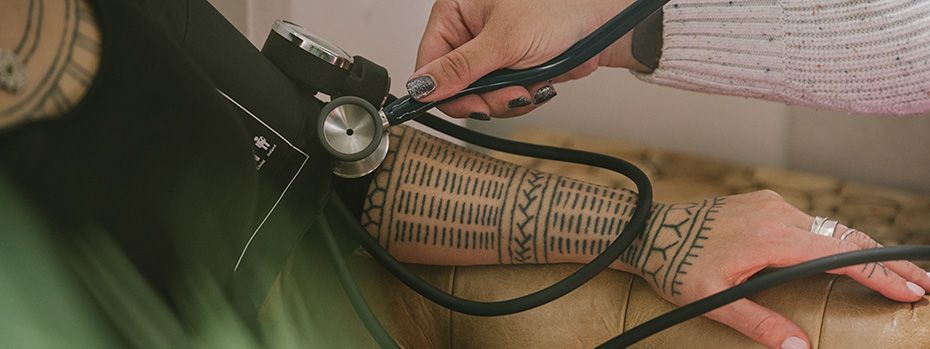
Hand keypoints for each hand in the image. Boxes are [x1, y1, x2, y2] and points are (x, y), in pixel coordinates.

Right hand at [406, 0, 644, 118]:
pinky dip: (526, 96)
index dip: (444, 91)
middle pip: (458, 86)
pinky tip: (541, 81)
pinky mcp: (514, 69)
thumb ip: (460, 68)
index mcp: (456, 13)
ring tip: (534, 82)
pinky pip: (506, 97)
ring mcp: (494, 53)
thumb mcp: (503, 41)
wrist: (604, 18)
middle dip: (488, 97)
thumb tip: (421, 87)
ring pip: (484, 97)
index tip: (470, 106)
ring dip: (511, 98)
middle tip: (512, 94)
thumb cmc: (558, 7)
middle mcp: (471, 33)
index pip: (430, 62)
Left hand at [634, 190, 929, 348]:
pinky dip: (835, 238)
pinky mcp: (764, 201)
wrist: (648, 229)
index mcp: (771, 238)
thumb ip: (758, 324)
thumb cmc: (675, 266)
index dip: (881, 274)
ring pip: (830, 227)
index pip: (841, 255)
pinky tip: (848, 256)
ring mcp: (772, 204)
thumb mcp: (711, 301)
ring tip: (894, 274)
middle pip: (846, 237)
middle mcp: (778, 214)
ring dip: (863, 249)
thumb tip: (801, 348)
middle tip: (921, 286)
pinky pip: (809, 221)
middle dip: (887, 262)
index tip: (912, 290)